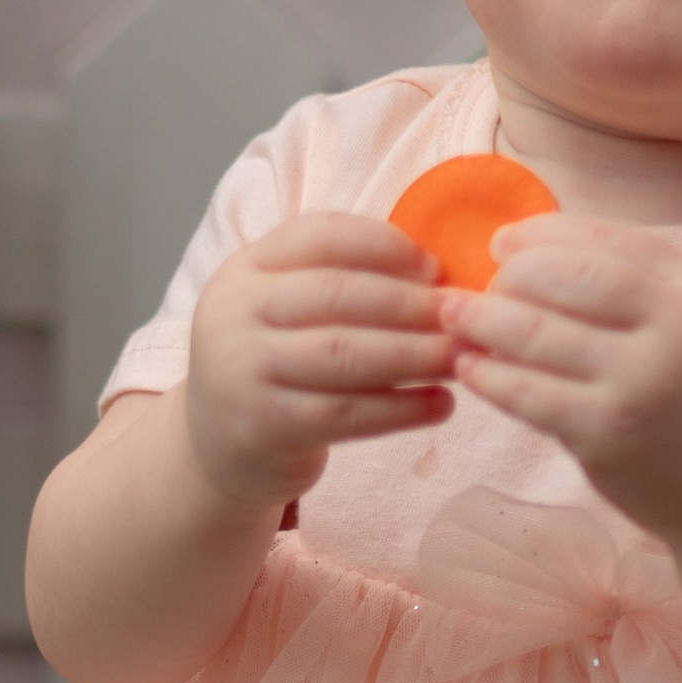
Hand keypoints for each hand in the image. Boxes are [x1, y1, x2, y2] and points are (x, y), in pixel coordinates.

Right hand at [183, 211, 453, 513]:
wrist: (216, 446)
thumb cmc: (275, 365)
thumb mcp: (284, 309)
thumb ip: (341, 280)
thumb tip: (439, 273)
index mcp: (246, 268)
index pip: (319, 236)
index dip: (383, 245)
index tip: (435, 266)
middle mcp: (234, 312)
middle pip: (337, 294)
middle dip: (411, 303)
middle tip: (465, 315)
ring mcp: (243, 370)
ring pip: (345, 354)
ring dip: (416, 354)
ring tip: (462, 357)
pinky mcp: (263, 426)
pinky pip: (347, 414)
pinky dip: (402, 409)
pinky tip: (442, 405)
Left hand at [440, 214, 681, 545]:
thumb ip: (632, 281)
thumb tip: (532, 247)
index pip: (602, 240)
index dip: (540, 235)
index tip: (501, 243)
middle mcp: (676, 328)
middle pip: (564, 276)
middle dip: (508, 276)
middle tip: (477, 286)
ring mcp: (641, 383)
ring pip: (536, 333)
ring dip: (482, 320)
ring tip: (453, 318)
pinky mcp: (607, 435)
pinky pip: (528, 393)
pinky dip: (489, 375)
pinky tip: (468, 367)